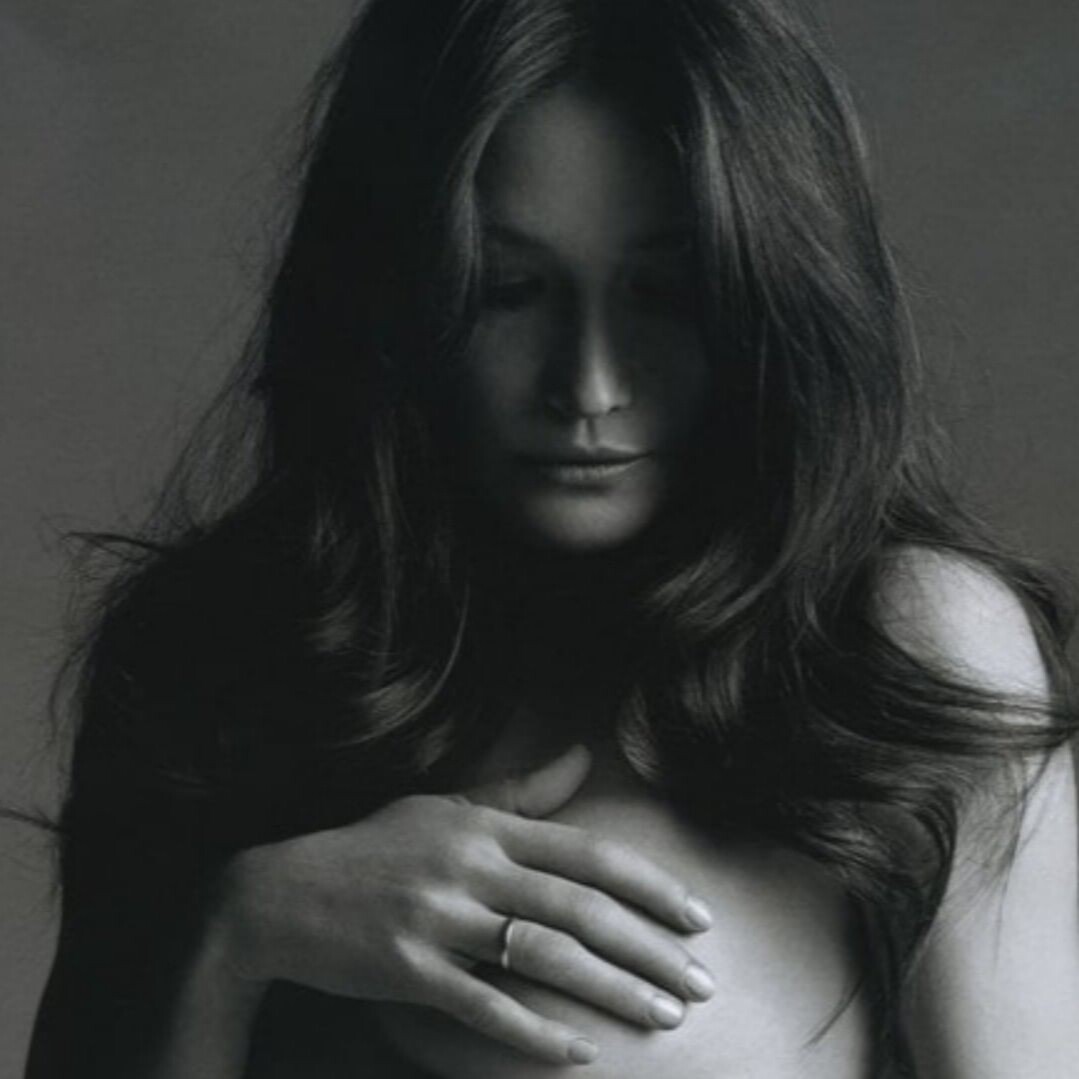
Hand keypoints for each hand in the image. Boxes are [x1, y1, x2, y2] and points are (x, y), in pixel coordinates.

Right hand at [215, 744, 715, 1065]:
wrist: (282, 892)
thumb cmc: (375, 846)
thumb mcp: (445, 808)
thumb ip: (520, 793)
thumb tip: (583, 757)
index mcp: (485, 829)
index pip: (587, 852)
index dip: (649, 885)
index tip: (698, 916)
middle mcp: (470, 868)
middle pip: (578, 909)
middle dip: (649, 948)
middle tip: (701, 984)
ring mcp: (438, 919)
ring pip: (543, 957)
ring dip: (612, 990)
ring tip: (664, 1017)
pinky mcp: (407, 970)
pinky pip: (482, 1006)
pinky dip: (534, 1032)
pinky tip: (580, 1053)